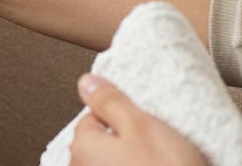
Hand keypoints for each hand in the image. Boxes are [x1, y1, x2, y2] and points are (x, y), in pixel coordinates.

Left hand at [69, 74, 205, 165]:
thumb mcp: (141, 125)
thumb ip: (109, 100)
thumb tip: (88, 83)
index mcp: (81, 148)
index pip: (94, 115)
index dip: (123, 115)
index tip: (142, 120)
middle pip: (104, 142)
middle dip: (128, 141)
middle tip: (155, 144)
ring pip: (115, 162)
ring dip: (135, 161)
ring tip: (160, 163)